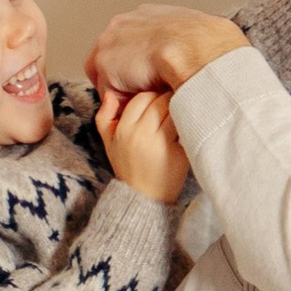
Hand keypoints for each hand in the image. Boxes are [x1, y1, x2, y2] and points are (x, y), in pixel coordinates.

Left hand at [86, 2, 248, 94]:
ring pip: (109, 75)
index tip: (151, 78)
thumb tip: (204, 55)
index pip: (134, 40)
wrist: (199, 49)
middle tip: (144, 95)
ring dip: (124, 91)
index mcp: (149, 14)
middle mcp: (125, 22)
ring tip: (147, 104)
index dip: (139, 62)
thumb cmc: (209, 46)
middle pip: (114, 55)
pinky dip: (122, 103)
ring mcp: (111, 40)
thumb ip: (188, 43)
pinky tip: (142, 107)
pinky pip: (108, 92)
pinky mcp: (104, 62)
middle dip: (124, 76)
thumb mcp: (201, 37)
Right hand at [96, 80, 189, 204]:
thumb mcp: (108, 142)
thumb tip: (111, 93)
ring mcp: (161, 143)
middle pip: (160, 101)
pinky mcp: (178, 152)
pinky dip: (186, 124)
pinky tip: (185, 127)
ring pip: (174, 111)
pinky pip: (184, 127)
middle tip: (170, 106)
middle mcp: (141, 134)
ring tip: (179, 114)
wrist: (143, 198)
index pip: (142, 98)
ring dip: (178, 109)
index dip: (150, 97)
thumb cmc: (127, 166)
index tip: (156, 103)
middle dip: (166, 100)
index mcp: (124, 129)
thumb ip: (104, 116)